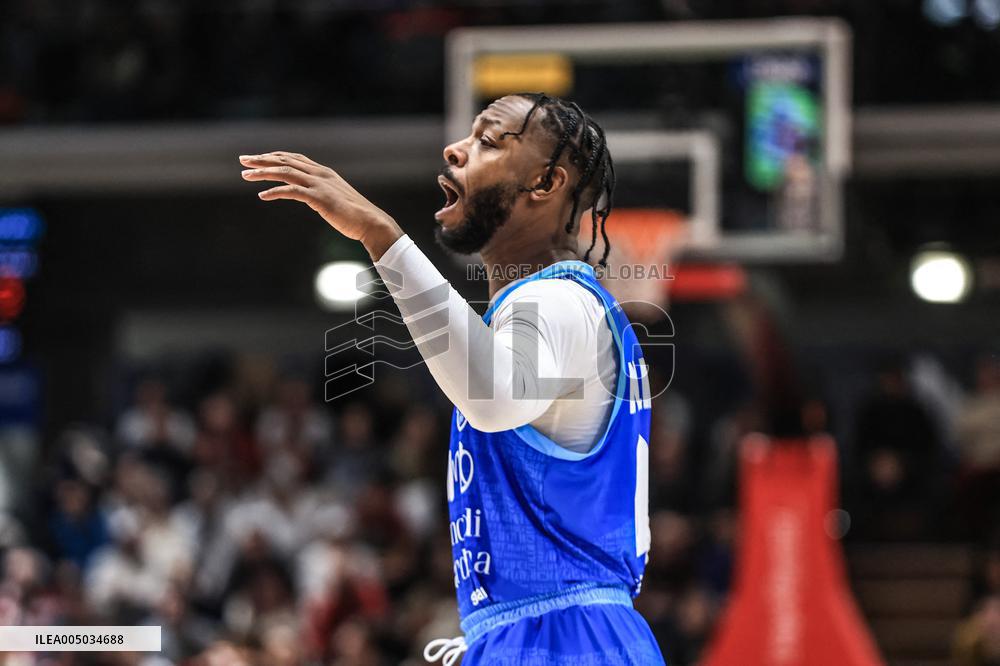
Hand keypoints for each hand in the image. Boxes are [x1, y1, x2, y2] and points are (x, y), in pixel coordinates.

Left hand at [240, 151, 402, 258]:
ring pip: (286, 172)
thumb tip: (309, 196)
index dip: (274, 156)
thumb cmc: (354, 215)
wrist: (371, 222)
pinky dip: (275, 191)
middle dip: (262, 160)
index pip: (294, 158)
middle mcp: (320, 174)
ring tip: (246, 175)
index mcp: (324, 172)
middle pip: (286, 161)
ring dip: (264, 173)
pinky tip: (262, 196)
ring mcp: (320, 185)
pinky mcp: (320, 198)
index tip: (257, 158)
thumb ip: (321, 193)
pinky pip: (292, 191)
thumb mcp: (335, 199)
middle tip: (243, 160)